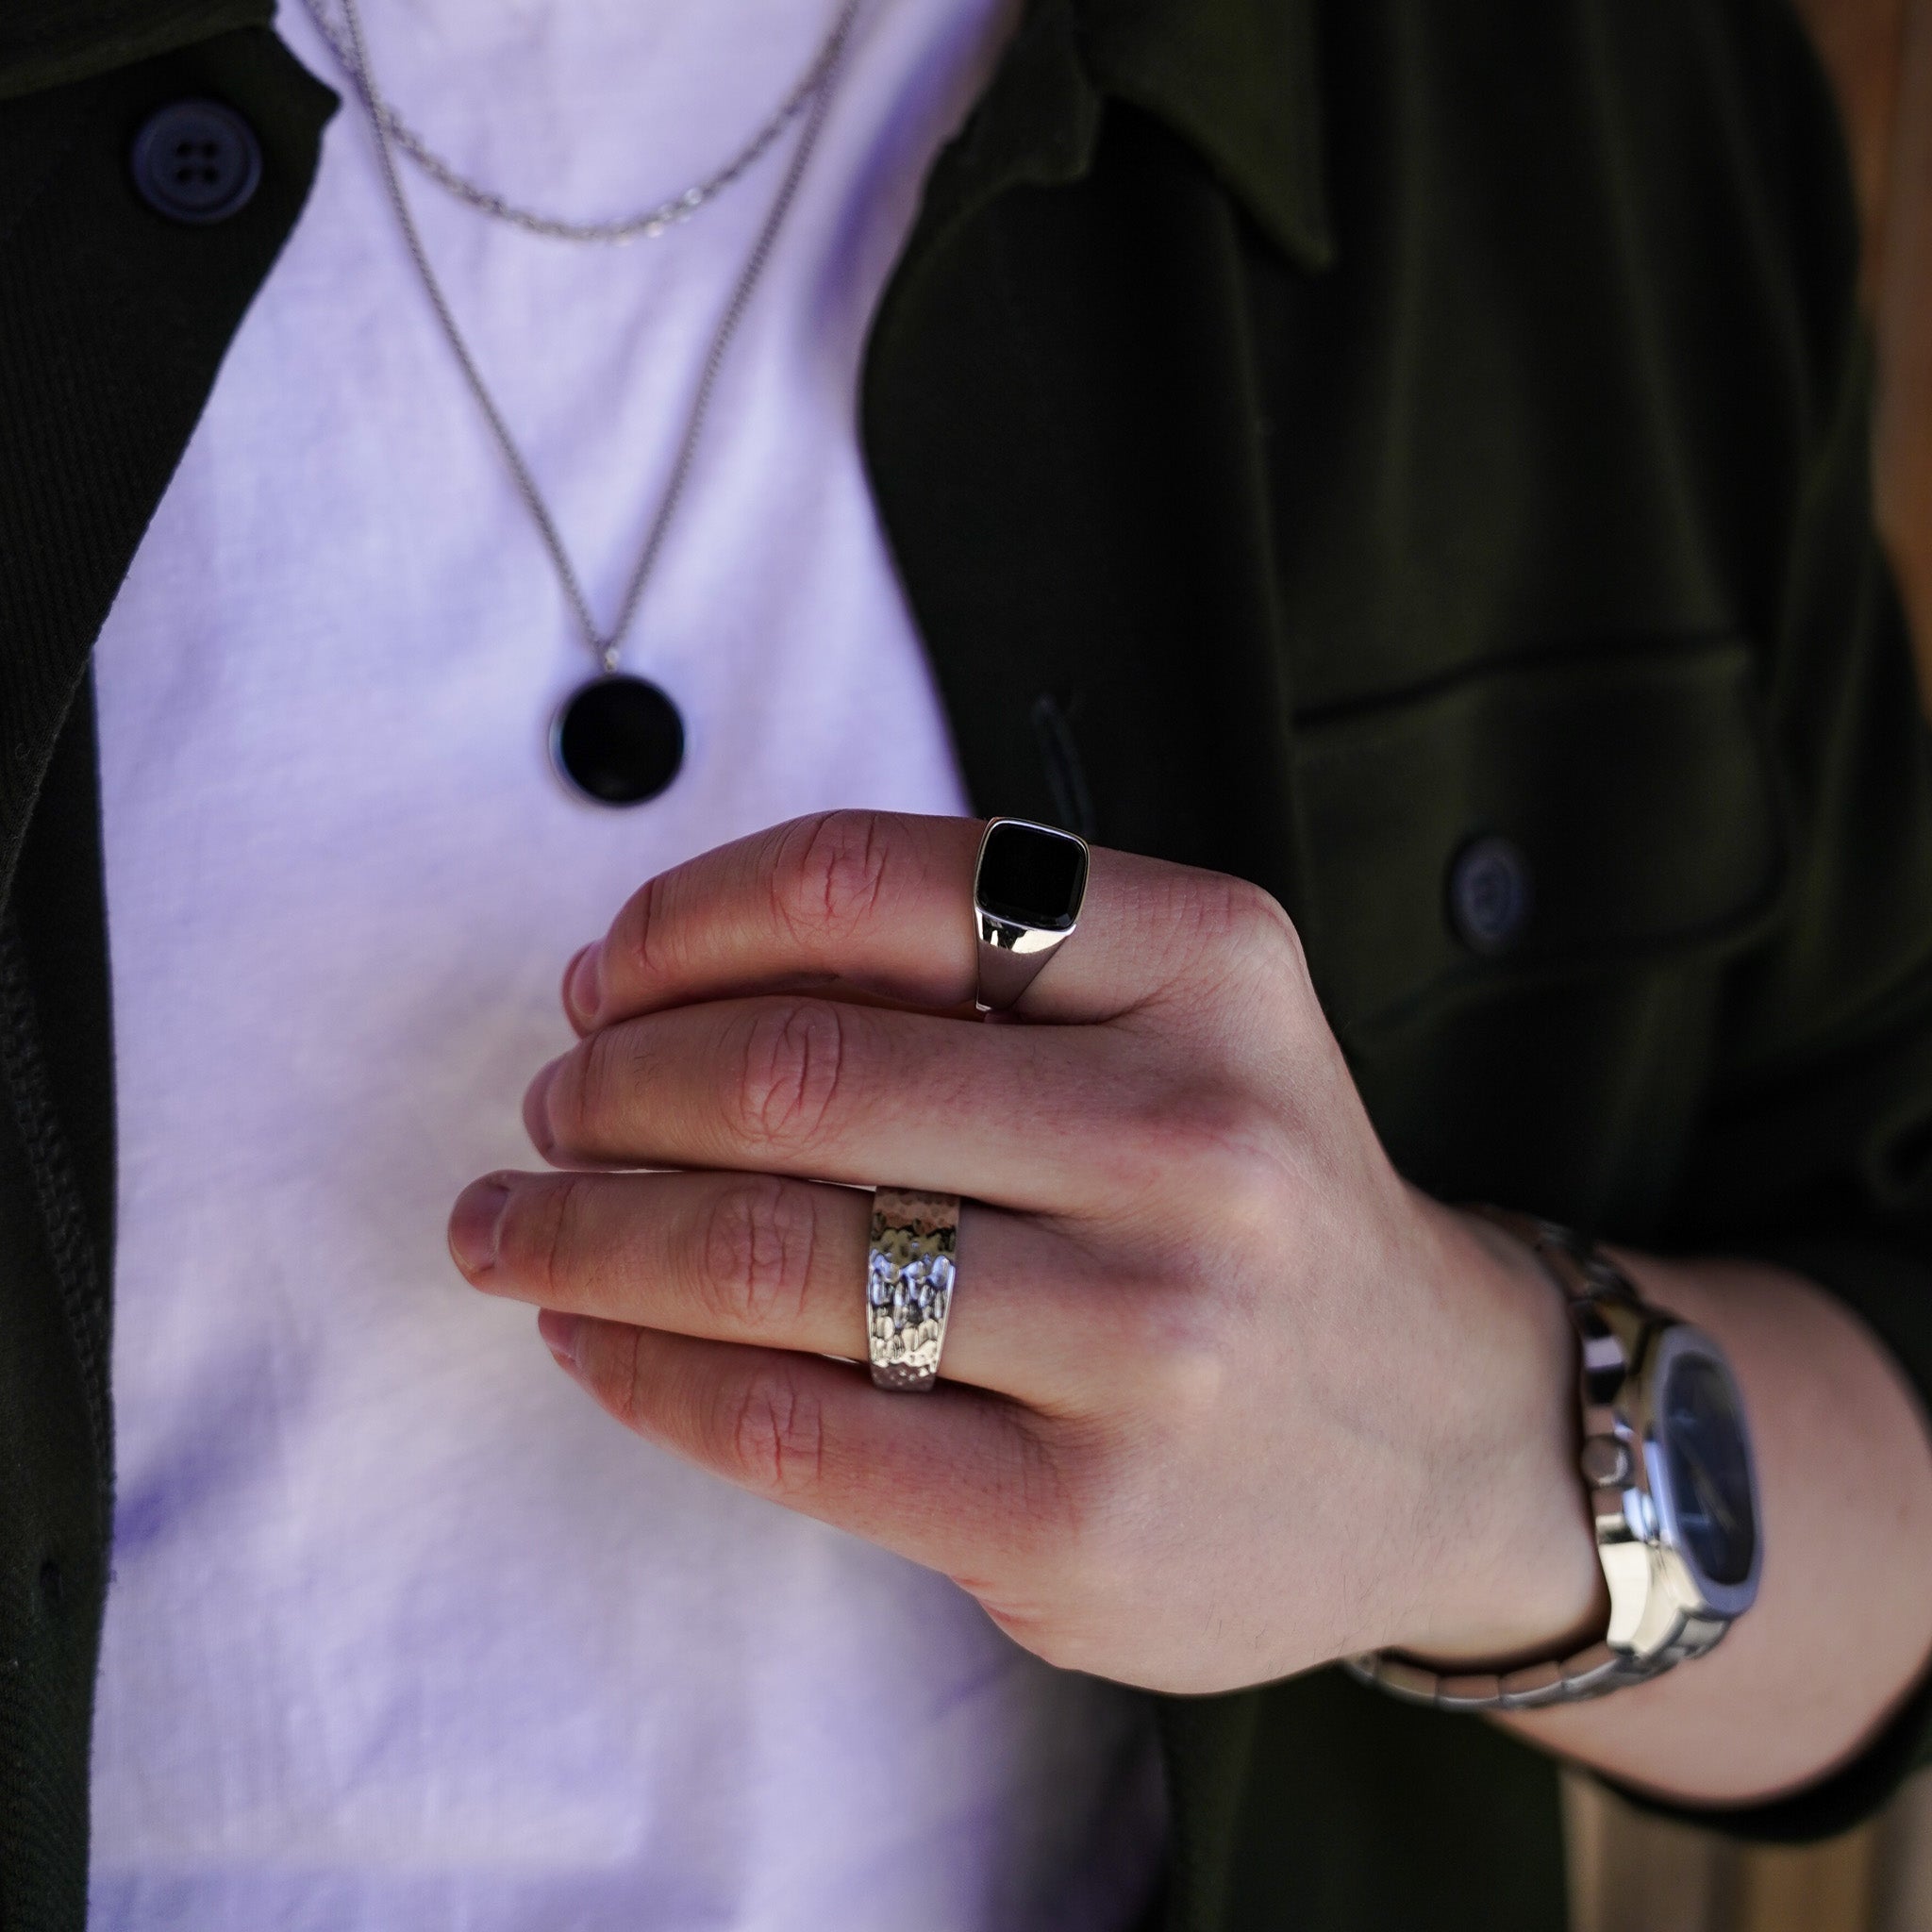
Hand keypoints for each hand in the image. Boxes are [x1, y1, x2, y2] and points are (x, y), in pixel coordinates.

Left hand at [448, 811, 1601, 1693]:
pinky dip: (640, 1366)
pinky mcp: (1077, 1521)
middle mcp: (1197, 1137)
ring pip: (765, 1255)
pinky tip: (588, 1335)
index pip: (877, 879)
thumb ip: (964, 972)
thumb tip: (647, 983)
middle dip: (614, 1084)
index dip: (691, 914)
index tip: (608, 972)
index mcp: (1212, 962)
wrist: (1436, 1435)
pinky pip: (784, 1426)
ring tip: (508, 1223)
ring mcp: (1146, 1341)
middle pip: (795, 1074)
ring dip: (578, 1228)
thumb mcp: (1181, 1020)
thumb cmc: (1252, 1200)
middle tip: (554, 1106)